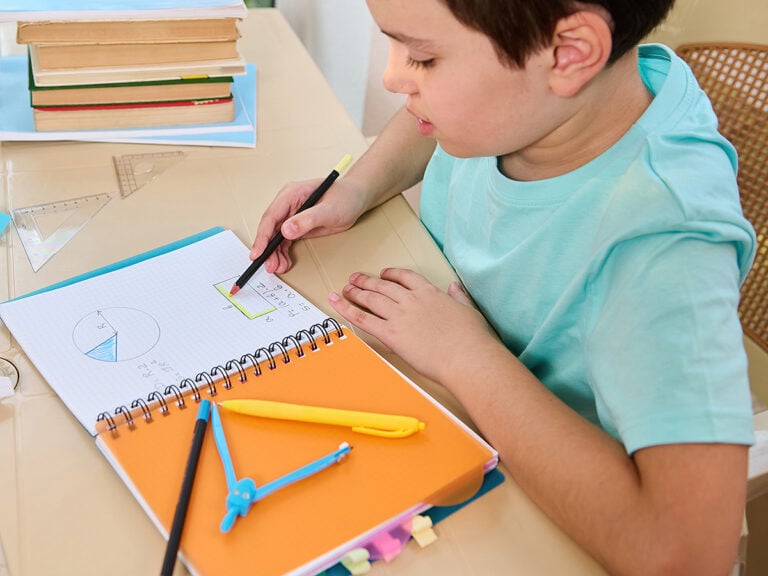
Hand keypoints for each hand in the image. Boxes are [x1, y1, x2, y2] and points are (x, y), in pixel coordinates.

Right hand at [252, 177, 367, 273]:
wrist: (355, 199)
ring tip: (278, 268)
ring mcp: (291, 214)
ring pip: (276, 236)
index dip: (263, 236)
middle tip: (270, 266)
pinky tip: (284, 262)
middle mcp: (288, 203)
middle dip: (268, 249)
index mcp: (292, 194)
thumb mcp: (329, 210)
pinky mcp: (297, 225)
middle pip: (270, 228)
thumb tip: (285, 230)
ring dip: (275, 253)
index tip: (258, 252)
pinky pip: (284, 240)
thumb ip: (307, 220)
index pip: (271, 216)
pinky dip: (282, 252)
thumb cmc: (345, 198)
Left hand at [328, 268, 497, 383]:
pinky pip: (362, 319)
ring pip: (371, 299)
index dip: (392, 274)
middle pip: (383, 286)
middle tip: (355, 278)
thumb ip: (458, 296)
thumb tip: (454, 286)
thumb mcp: (468, 310)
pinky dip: (347, 310)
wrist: (466, 357)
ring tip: (344, 289)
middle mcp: (411, 300)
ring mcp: (399, 316)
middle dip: (367, 281)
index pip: (406, 277)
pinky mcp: (390, 334)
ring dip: (355, 292)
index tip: (384, 273)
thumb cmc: (471, 339)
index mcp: (430, 293)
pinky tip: (337, 303)